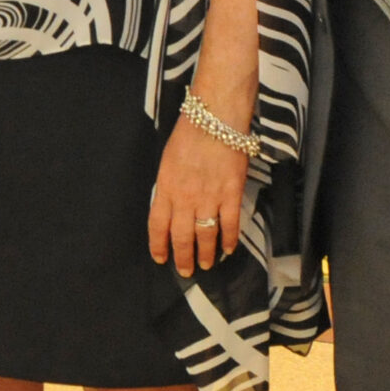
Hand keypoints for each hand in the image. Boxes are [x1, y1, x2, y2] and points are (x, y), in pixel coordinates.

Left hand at [149, 120, 249, 275]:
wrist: (215, 119)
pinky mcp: (231, 194)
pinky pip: (230, 224)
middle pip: (182, 236)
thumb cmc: (188, 134)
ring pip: (206, 235)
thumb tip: (170, 207)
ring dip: (205, 254)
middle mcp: (185, 198)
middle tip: (185, 271)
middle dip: (182, 257)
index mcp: (166, 188)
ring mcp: (209, 197)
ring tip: (205, 264)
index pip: (158, 225)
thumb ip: (168, 186)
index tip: (161, 258)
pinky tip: (229, 249)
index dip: (159, 245)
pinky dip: (230, 240)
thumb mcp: (167, 161)